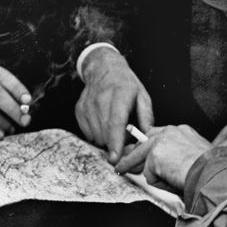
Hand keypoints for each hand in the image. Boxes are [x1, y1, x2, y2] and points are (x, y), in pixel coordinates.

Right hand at [74, 45, 154, 163]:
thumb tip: (147, 138)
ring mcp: (88, 104)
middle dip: (115, 143)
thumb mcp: (142, 96)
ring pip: (96, 136)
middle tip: (125, 136)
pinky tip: (103, 124)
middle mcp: (101, 99)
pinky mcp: (79, 110)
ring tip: (114, 127)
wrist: (103, 68)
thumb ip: (146, 117)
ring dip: (106, 139)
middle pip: (104, 133)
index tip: (115, 158)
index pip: (116, 122)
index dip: (115, 142)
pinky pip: (88, 133)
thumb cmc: (126, 85)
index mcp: (120, 94)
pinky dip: (97, 134)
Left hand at [115, 124, 212, 194]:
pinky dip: (159, 183)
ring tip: (127, 172)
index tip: (140, 152)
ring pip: (141, 158)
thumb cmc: (211, 170)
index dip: (148, 146)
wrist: (214, 173)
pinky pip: (149, 175)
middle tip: (121, 165)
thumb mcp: (195, 158)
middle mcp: (170, 132)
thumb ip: (178, 157)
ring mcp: (160, 142)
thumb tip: (163, 168)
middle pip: (144, 142)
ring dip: (138, 169)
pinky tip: (172, 182)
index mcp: (182, 131)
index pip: (158, 135)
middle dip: (132, 155)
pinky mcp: (154, 155)